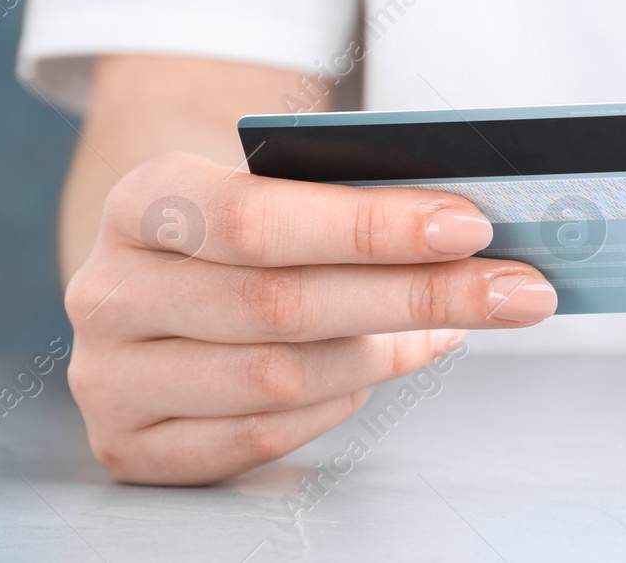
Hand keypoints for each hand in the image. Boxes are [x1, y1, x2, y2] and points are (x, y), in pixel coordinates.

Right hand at [64, 151, 555, 484]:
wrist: (160, 263)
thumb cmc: (245, 216)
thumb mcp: (278, 182)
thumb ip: (355, 195)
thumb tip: (478, 229)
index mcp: (141, 201)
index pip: (255, 218)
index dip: (369, 226)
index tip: (471, 224)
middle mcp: (108, 291)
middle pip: (281, 305)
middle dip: (417, 294)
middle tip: (517, 288)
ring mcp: (110, 376)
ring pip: (279, 378)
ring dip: (389, 351)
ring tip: (458, 320)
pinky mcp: (132, 444)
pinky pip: (261, 436)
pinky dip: (343, 399)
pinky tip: (393, 360)